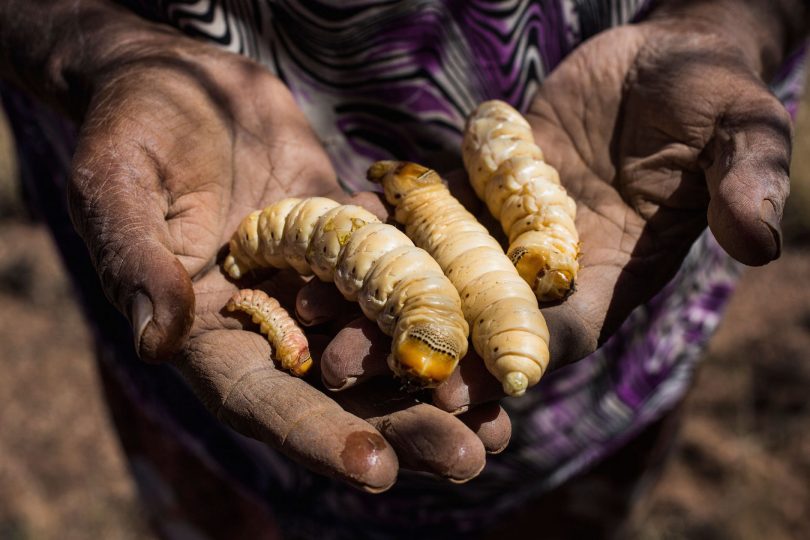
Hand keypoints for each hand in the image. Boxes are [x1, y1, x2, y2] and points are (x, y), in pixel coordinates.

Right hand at [67, 34, 506, 490]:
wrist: (182, 79)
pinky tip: (499, 334)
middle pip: (340, 393)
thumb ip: (137, 260)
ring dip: (440, 385)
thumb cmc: (132, 128)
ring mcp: (318, 286)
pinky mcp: (354, 244)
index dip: (316, 436)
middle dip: (403, 428)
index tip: (374, 471)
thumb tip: (155, 342)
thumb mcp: (117, 185)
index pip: (261, 401)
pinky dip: (448, 308)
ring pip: (384, 348)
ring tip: (502, 424)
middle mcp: (271, 323)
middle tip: (471, 456)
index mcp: (207, 332)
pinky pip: (406, 278)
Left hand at [307, 11, 795, 412]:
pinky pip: (416, 216)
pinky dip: (371, 229)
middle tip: (341, 365)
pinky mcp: (471, 193)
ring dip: (371, 295)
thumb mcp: (738, 128)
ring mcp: (501, 233)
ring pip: (429, 275)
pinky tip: (314, 239)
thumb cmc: (709, 94)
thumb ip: (743, 181)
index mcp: (609, 278)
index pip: (554, 337)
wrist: (661, 58)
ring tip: (305, 310)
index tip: (447, 384)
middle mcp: (545, 270)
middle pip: (471, 321)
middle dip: (412, 346)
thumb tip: (765, 240)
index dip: (502, 361)